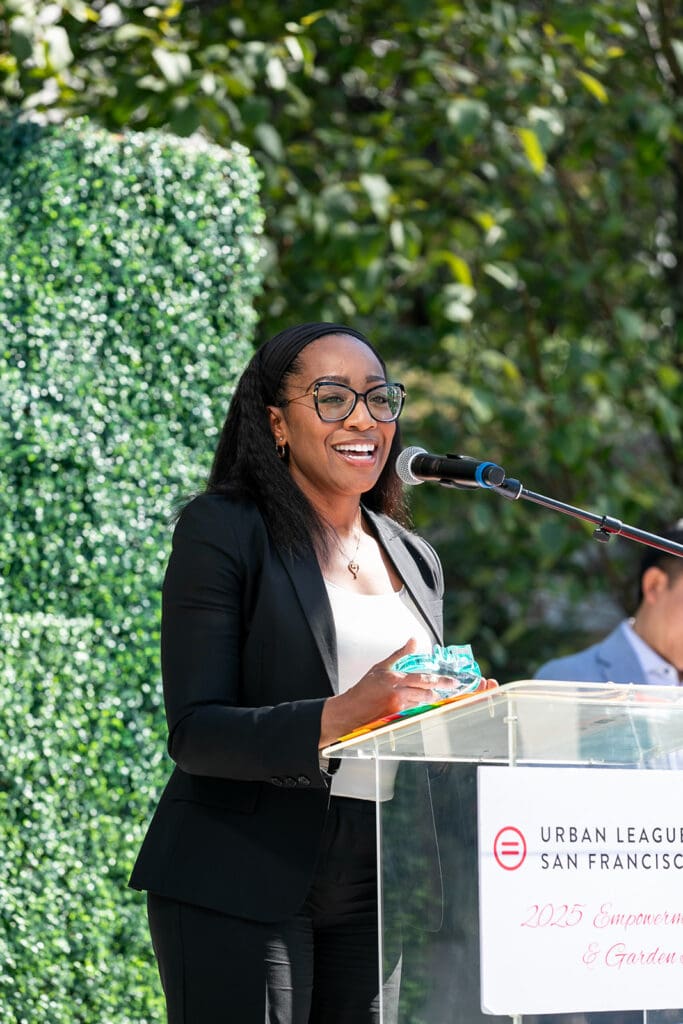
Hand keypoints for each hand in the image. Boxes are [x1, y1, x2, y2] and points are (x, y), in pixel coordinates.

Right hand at [319, 638, 438, 747]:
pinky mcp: (397, 718)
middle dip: (437, 692)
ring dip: (425, 699)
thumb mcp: (382, 667)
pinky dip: (415, 707)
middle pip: (426, 693)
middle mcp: (398, 693)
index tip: (453, 682)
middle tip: (448, 689)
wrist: (351, 709)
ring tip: (423, 695)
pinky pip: (413, 711)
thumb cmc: (365, 688)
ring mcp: (398, 707)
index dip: (441, 681)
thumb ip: (400, 654)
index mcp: (396, 679)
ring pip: (421, 703)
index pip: (424, 679)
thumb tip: (413, 640)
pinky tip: (411, 704)